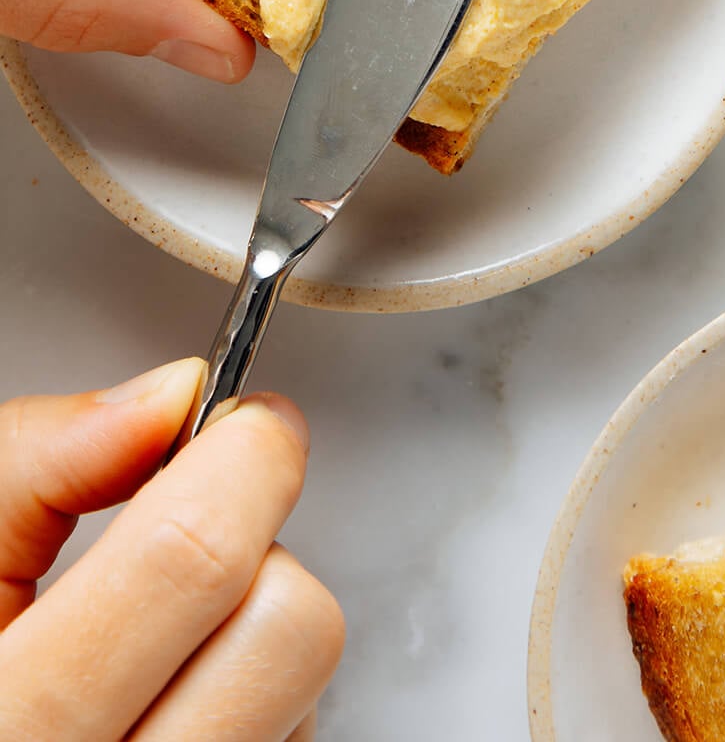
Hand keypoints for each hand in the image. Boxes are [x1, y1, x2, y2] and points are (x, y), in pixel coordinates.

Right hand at [0, 357, 341, 740]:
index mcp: (16, 723)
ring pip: (308, 685)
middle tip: (205, 511)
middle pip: (284, 625)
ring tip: (160, 626)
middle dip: (251, 544)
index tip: (245, 424)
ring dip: (252, 623)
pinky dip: (255, 693)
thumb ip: (34, 464)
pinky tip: (174, 693)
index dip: (241, 462)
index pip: (192, 561)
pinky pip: (296, 733)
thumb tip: (164, 402)